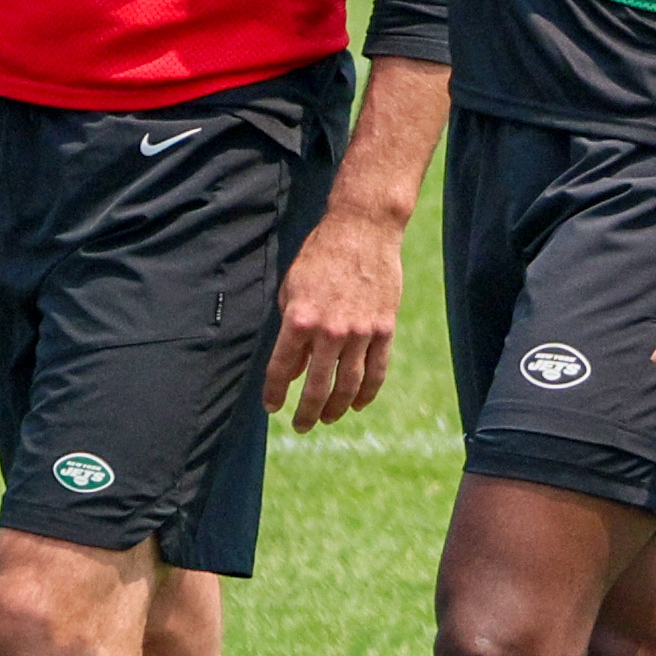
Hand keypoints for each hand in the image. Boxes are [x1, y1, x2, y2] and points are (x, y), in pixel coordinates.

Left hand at [261, 201, 404, 432]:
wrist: (363, 230)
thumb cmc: (320, 256)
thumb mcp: (292, 290)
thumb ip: (291, 332)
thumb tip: (296, 369)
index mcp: (299, 319)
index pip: (281, 369)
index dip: (274, 393)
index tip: (271, 407)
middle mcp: (329, 331)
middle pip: (316, 387)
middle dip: (306, 412)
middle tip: (300, 425)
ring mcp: (360, 332)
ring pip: (348, 385)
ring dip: (335, 409)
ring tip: (327, 419)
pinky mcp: (384, 329)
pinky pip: (377, 371)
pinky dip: (367, 393)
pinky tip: (357, 405)